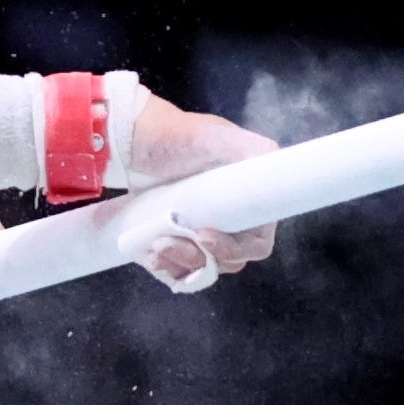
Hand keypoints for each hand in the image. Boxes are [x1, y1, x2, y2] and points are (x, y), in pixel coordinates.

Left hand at [126, 95, 278, 285]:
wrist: (131, 140)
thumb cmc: (176, 136)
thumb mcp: (215, 137)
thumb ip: (251, 149)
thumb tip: (272, 162)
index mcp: (249, 203)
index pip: (255, 244)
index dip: (235, 249)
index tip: (204, 236)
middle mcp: (229, 222)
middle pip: (226, 261)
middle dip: (197, 257)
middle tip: (166, 242)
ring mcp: (199, 232)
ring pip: (198, 267)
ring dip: (176, 261)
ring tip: (152, 244)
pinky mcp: (173, 239)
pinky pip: (174, 268)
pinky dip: (162, 265)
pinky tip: (146, 251)